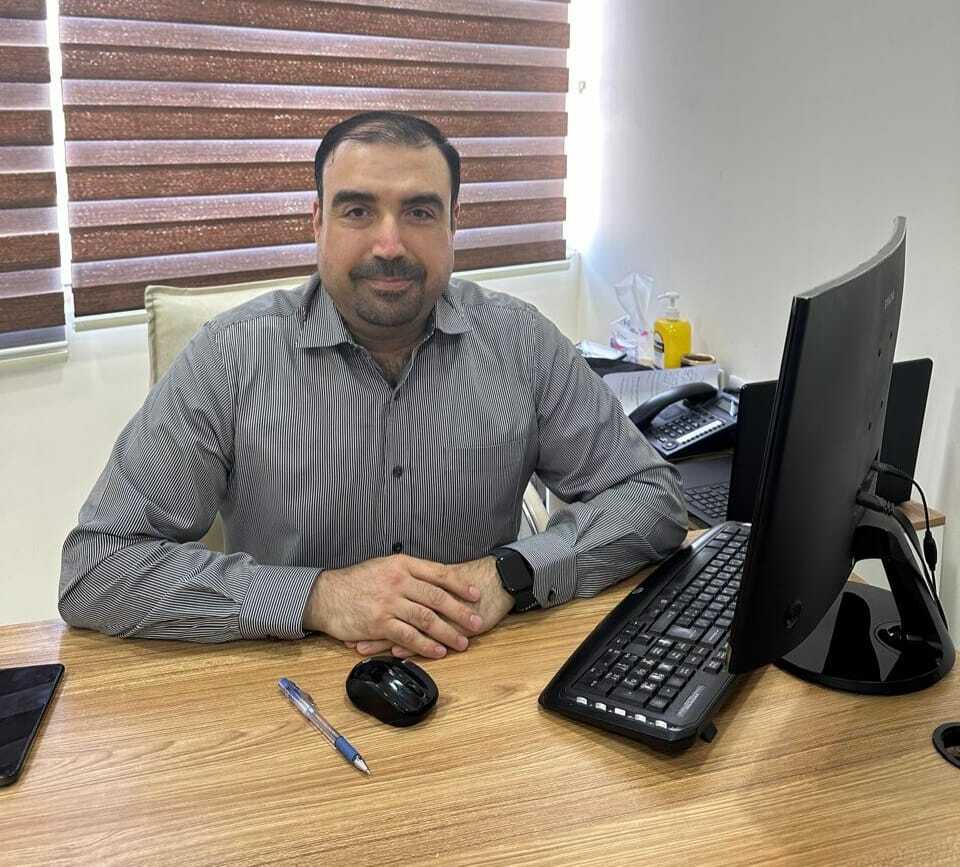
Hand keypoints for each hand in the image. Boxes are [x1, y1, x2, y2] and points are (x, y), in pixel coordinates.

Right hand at [345, 557, 514, 658]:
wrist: (326, 595)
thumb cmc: (355, 581)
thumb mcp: (383, 566)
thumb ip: (407, 572)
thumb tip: (433, 579)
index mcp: (402, 564)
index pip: (439, 573)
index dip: (460, 585)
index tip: (476, 594)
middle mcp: (398, 581)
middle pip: (437, 597)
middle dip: (461, 611)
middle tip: (477, 622)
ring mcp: (389, 602)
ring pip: (426, 618)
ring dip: (448, 632)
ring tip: (462, 641)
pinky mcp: (379, 623)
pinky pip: (408, 636)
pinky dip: (426, 645)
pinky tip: (438, 651)